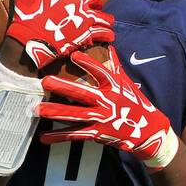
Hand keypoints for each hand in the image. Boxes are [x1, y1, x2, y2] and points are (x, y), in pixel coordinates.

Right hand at [5, 0, 114, 68]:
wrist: (29, 39)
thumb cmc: (27, 14)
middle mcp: (78, 2)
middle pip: (94, 0)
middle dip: (96, 3)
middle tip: (95, 8)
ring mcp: (84, 19)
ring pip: (103, 17)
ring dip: (106, 20)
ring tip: (107, 23)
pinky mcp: (86, 35)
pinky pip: (103, 33)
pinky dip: (107, 35)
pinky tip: (108, 36)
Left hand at [36, 48, 178, 169]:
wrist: (148, 131)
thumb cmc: (135, 103)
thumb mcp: (127, 84)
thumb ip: (115, 66)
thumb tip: (110, 47)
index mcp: (114, 87)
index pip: (100, 72)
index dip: (87, 64)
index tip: (74, 55)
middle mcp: (107, 102)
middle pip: (82, 93)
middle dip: (63, 87)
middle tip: (45, 81)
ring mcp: (101, 119)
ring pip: (75, 115)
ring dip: (55, 112)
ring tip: (38, 109)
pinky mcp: (97, 133)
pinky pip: (75, 135)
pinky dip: (59, 137)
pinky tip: (44, 138)